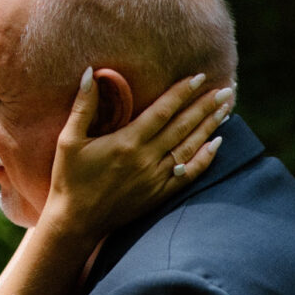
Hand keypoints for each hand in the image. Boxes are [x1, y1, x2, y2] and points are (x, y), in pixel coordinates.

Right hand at [40, 71, 232, 239]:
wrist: (76, 221)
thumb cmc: (69, 178)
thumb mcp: (69, 140)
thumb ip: (83, 106)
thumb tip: (89, 73)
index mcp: (127, 142)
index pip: (163, 111)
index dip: (182, 92)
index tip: (199, 77)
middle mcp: (146, 159)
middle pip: (183, 126)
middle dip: (205, 106)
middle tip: (225, 88)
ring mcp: (156, 178)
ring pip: (190, 147)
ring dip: (210, 126)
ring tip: (226, 108)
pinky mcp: (159, 194)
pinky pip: (189, 174)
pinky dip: (205, 158)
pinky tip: (217, 143)